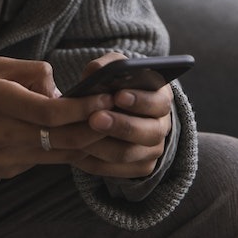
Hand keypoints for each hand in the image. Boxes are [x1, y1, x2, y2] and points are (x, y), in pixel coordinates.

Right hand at [0, 57, 112, 178]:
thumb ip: (33, 72)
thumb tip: (62, 92)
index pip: (48, 112)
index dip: (81, 108)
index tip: (104, 97)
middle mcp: (1, 132)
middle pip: (61, 138)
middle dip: (95, 127)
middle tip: (116, 113)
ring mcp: (5, 156)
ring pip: (60, 155)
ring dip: (88, 142)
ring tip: (107, 125)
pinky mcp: (10, 170)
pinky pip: (48, 162)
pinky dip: (70, 151)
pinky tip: (84, 138)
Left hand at [69, 53, 173, 178]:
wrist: (117, 113)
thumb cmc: (114, 86)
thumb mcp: (113, 70)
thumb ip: (106, 66)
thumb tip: (95, 71)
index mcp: (161, 99)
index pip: (158, 101)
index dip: (140, 100)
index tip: (117, 96)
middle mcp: (162, 127)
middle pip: (148, 132)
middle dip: (120, 126)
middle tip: (95, 119)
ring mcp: (152, 151)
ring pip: (128, 154)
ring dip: (101, 146)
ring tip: (78, 136)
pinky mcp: (139, 168)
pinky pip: (115, 171)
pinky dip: (94, 162)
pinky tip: (75, 152)